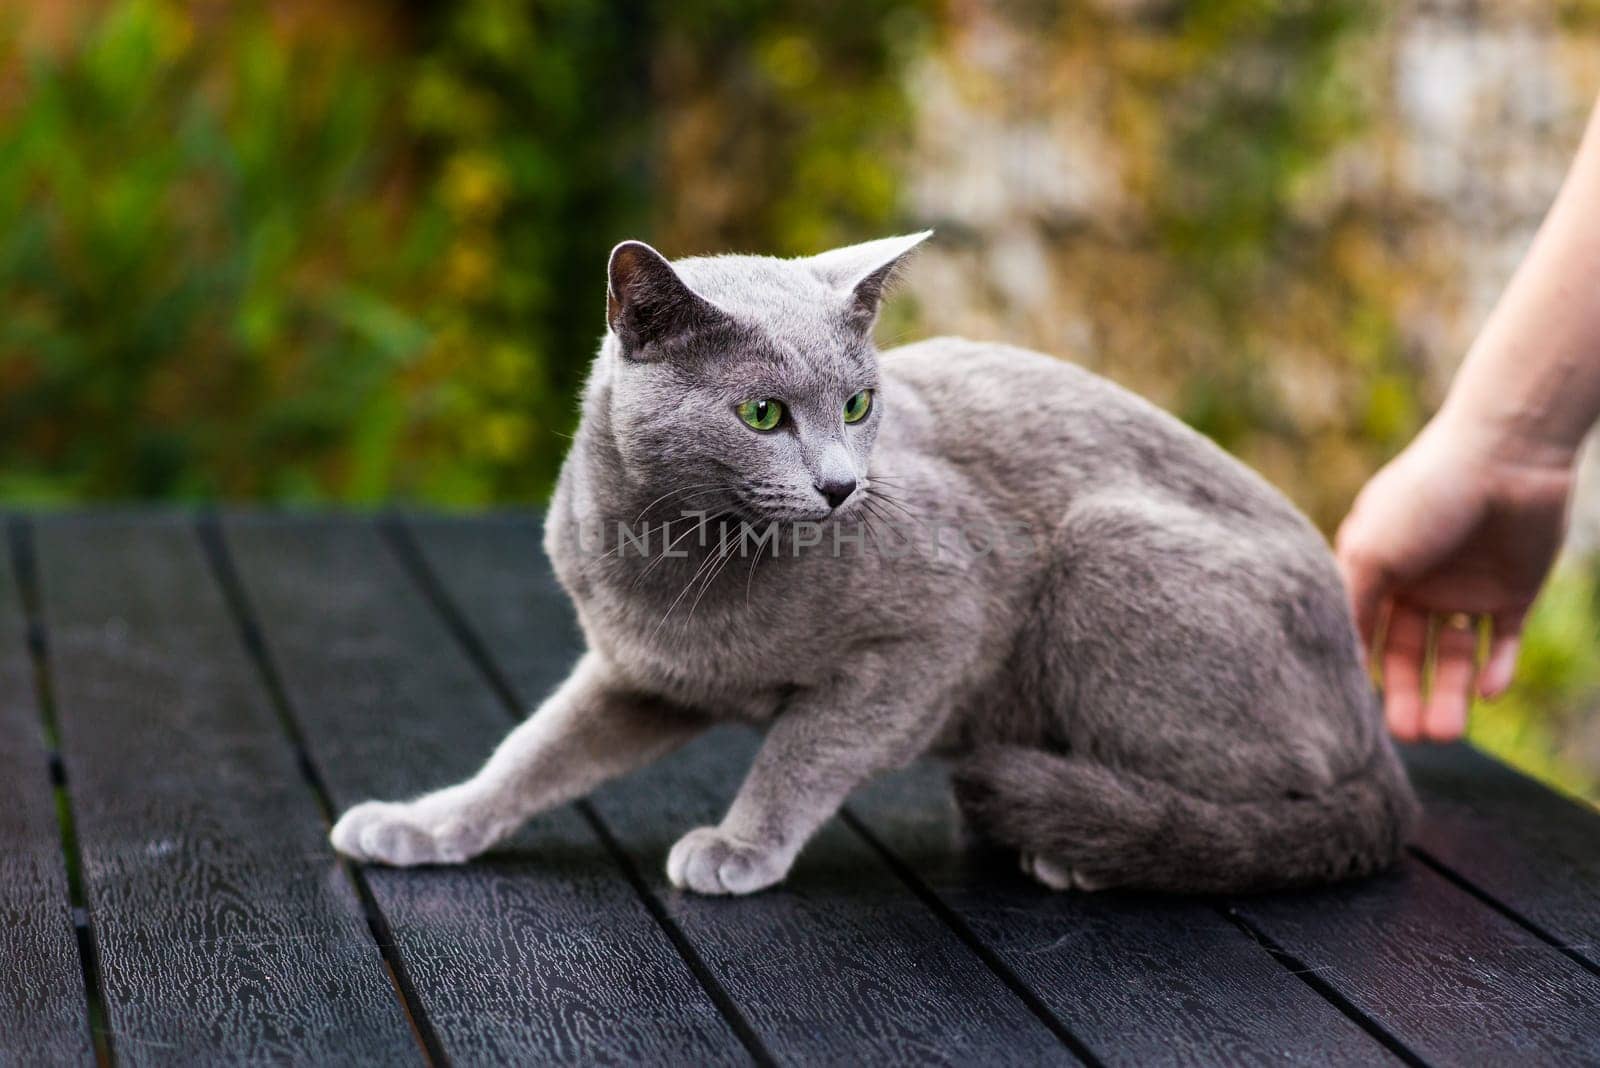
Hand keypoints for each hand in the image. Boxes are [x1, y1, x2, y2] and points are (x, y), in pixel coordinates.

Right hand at [1335, 412, 1572, 741]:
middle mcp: (1418, 584)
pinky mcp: (1514, 592)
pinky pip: (1504, 643)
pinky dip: (1497, 670)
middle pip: (1409, 655)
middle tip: (1407, 737)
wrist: (1506, 455)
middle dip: (1406, 696)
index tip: (1352, 716)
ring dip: (1450, 695)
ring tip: (1446, 733)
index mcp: (1376, 570)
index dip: (1358, 673)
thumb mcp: (1370, 552)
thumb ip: (1350, 608)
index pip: (1363, 634)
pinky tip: (1488, 693)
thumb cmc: (1423, 498)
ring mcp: (1466, 589)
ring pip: (1455, 657)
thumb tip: (1336, 664)